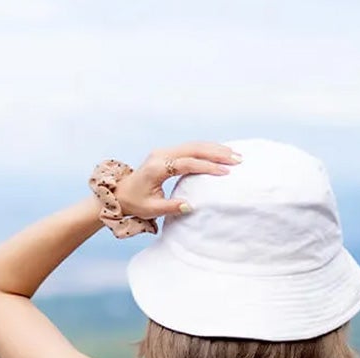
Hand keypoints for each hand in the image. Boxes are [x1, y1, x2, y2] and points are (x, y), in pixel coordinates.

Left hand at [113, 142, 240, 219]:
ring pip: (193, 146)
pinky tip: (221, 152)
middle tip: (237, 159)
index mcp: (157, 167)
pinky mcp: (167, 153)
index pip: (186, 164)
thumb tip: (191, 205)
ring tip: (234, 155)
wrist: (121, 193)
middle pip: (193, 149)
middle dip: (217, 153)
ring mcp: (164, 151)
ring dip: (215, 149)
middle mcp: (161, 155)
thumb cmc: (136, 202)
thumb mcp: (153, 209)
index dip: (207, 167)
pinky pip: (190, 148)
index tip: (225, 173)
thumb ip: (172, 207)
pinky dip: (207, 149)